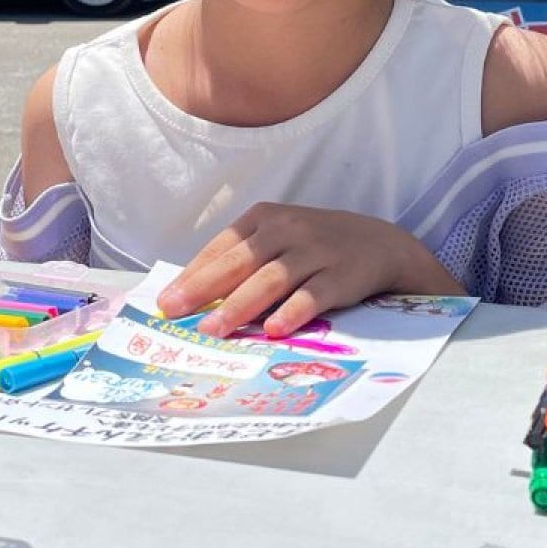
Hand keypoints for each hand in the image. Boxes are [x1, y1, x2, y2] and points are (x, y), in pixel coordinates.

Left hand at [155, 203, 461, 338]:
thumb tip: (192, 294)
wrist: (380, 244)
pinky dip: (292, 311)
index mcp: (264, 218)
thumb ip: (242, 260)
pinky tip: (273, 329)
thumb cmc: (314, 246)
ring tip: (214, 329)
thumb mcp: (278, 239)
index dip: (192, 274)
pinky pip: (313, 295)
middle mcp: (287, 230)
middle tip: (175, 312)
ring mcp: (315, 251)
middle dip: (203, 289)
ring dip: (239, 305)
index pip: (221, 247)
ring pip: (271, 278)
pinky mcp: (341, 275)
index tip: (166, 301)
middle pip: (239, 261)